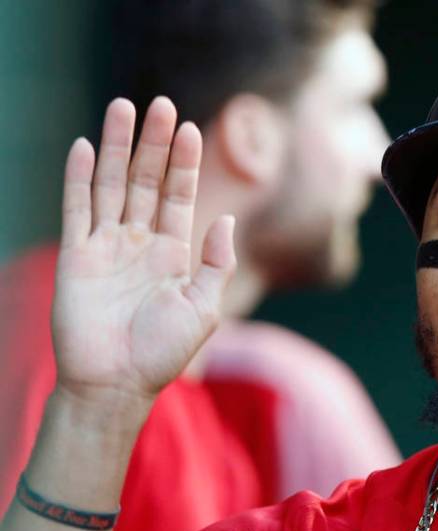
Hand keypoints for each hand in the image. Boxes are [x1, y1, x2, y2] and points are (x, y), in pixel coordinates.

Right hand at [53, 97, 234, 406]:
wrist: (117, 384)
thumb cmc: (164, 351)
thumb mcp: (204, 307)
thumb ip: (218, 262)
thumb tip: (224, 218)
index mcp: (173, 253)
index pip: (178, 195)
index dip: (183, 163)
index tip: (189, 127)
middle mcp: (139, 243)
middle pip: (145, 180)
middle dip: (153, 143)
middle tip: (159, 104)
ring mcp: (106, 246)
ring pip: (111, 185)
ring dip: (115, 147)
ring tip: (122, 108)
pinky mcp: (76, 256)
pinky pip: (77, 208)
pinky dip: (79, 177)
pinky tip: (84, 146)